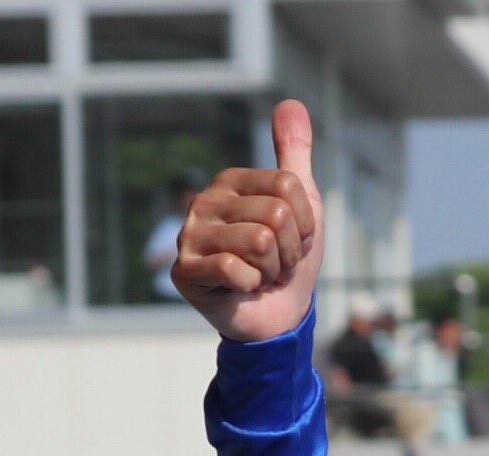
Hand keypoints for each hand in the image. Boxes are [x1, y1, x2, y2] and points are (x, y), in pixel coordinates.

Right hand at [172, 99, 323, 342]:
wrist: (276, 320)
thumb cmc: (287, 263)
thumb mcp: (302, 204)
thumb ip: (294, 155)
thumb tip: (290, 101)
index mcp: (231, 182)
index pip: (287, 188)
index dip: (303, 224)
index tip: (291, 241)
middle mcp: (205, 202)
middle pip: (275, 215)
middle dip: (287, 251)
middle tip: (273, 265)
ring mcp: (190, 236)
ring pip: (260, 243)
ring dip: (271, 271)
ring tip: (258, 276)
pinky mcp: (184, 272)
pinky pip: (236, 270)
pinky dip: (250, 287)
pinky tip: (240, 291)